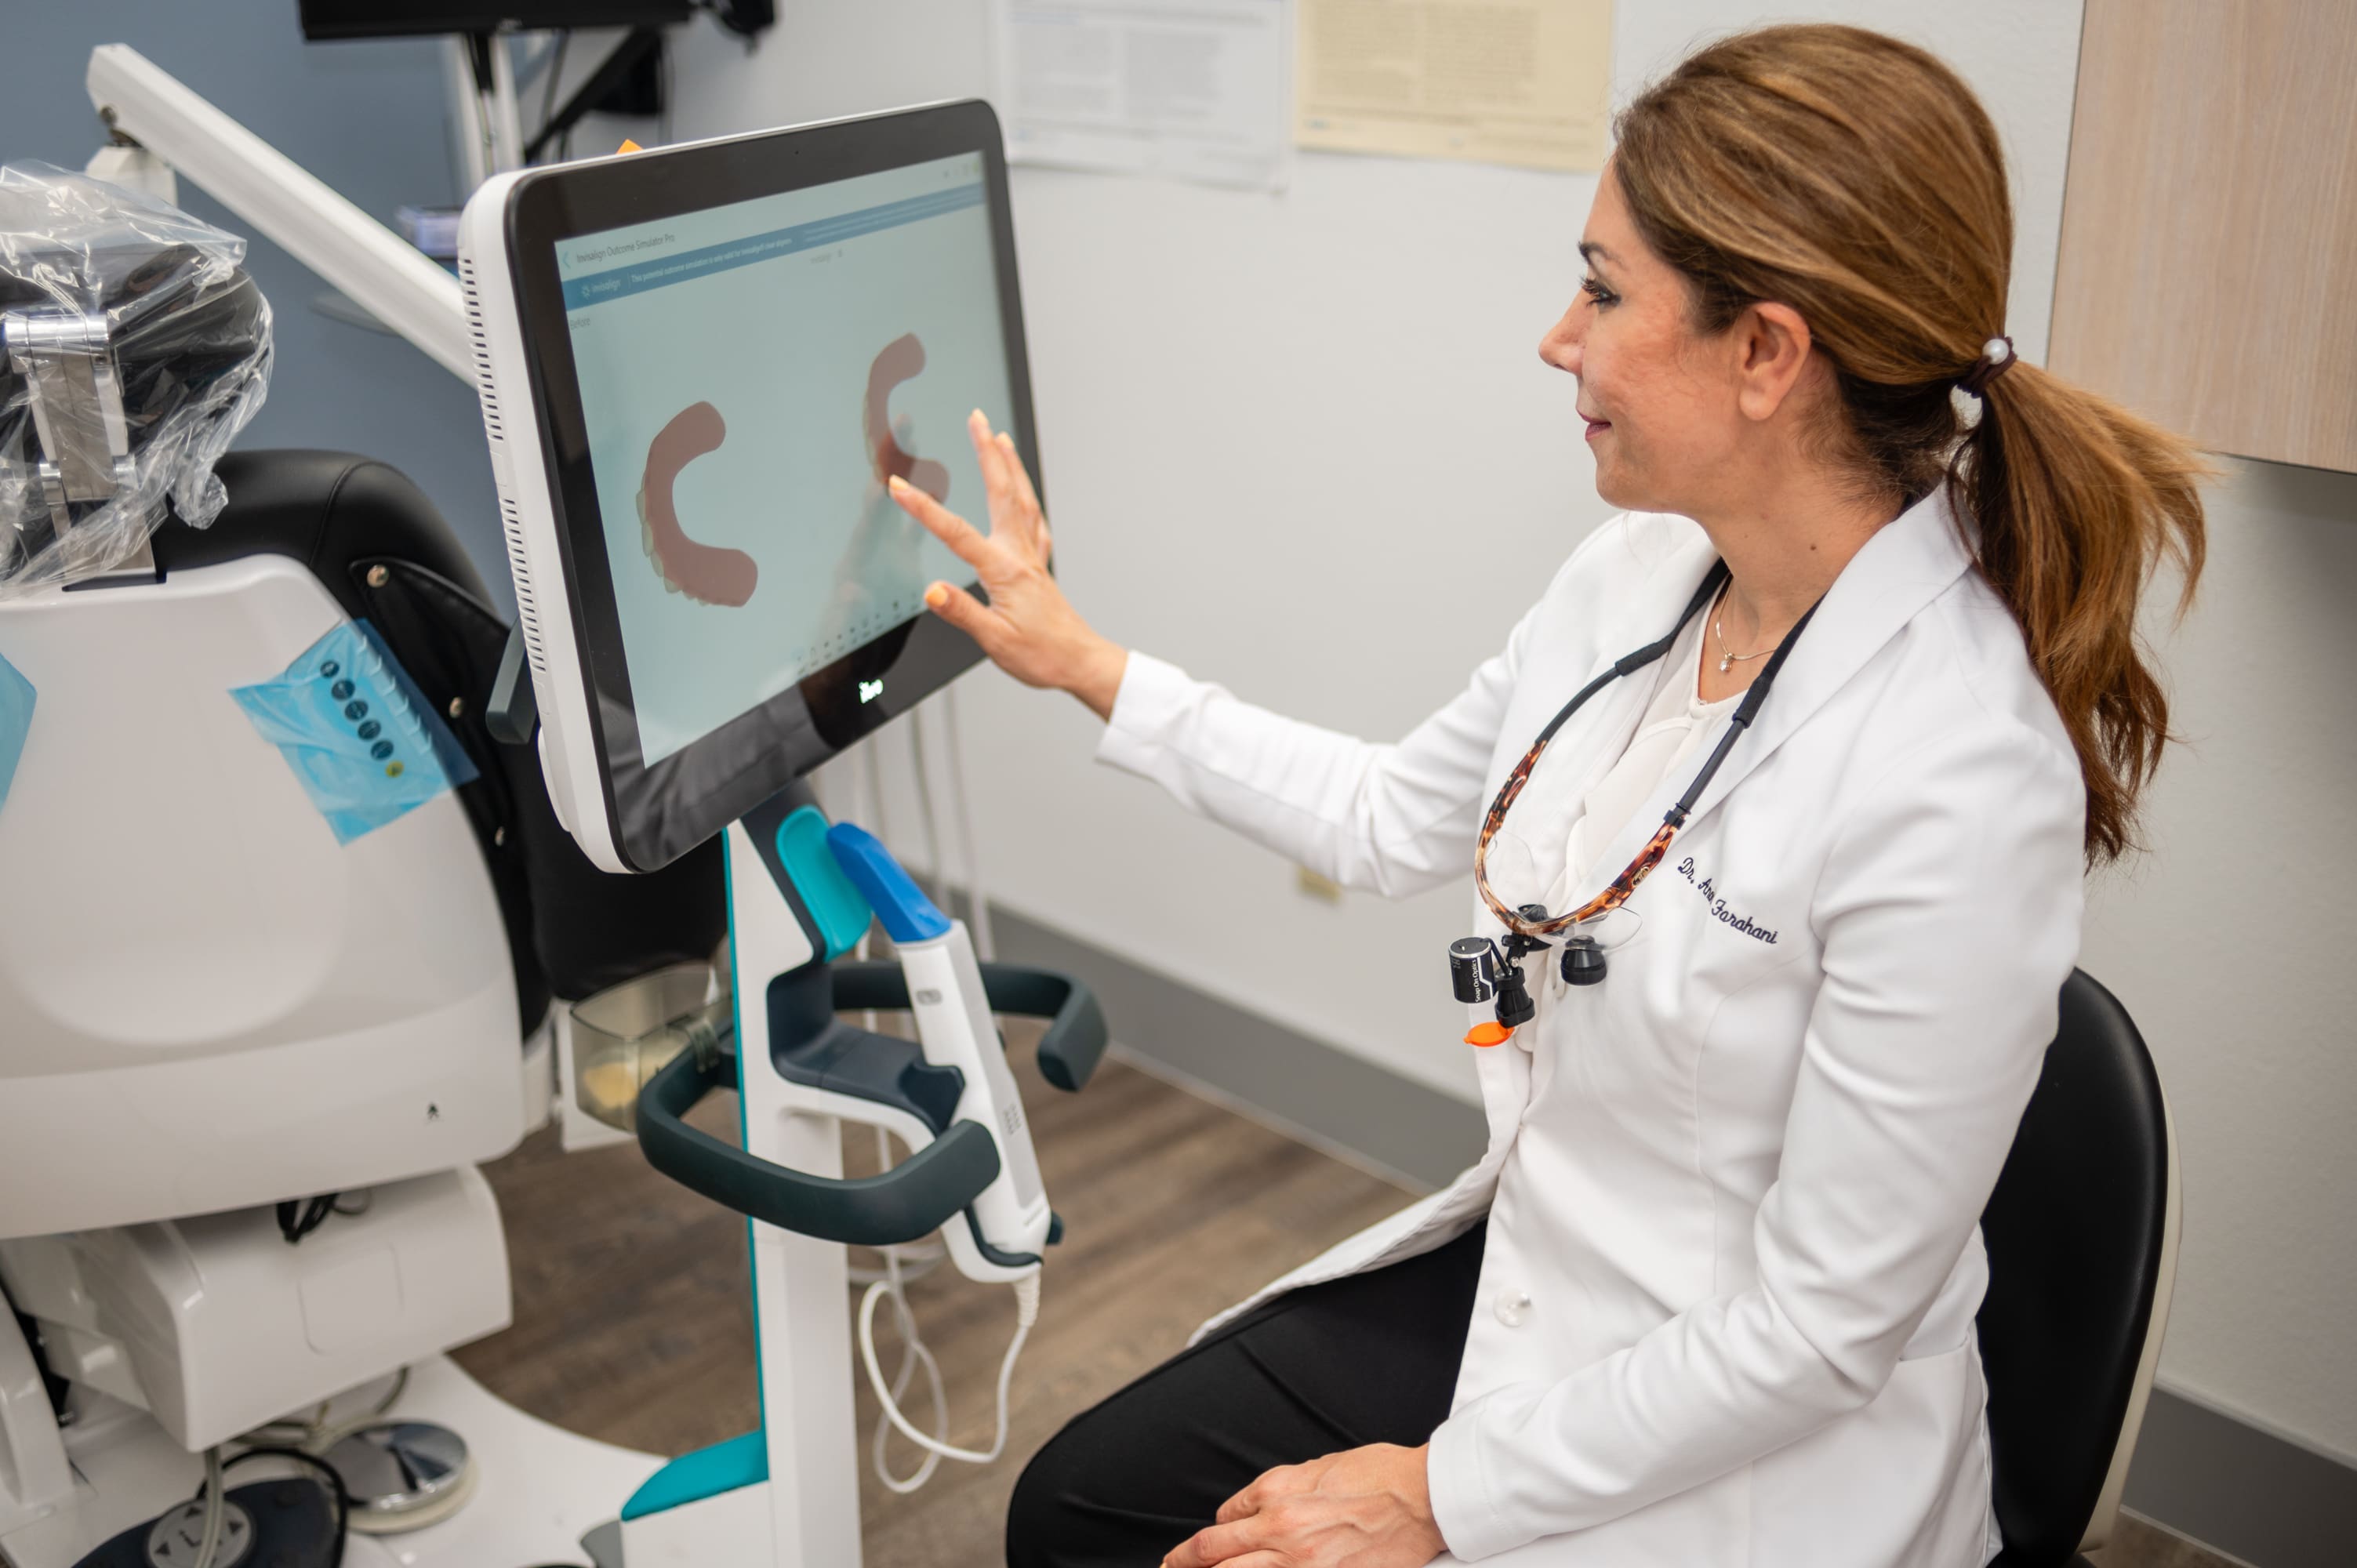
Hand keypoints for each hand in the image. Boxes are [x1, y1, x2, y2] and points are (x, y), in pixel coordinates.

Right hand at [887, 410, 1128, 719]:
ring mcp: (1033, 558)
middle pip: (1002, 493)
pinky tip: (1024, 494)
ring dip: (1010, 465)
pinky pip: (1034, 521)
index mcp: (1003, 572)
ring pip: (1022, 499)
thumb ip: (962, 612)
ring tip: (1000, 437)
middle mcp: (1020, 557)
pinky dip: (1027, 498)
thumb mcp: (994, 641)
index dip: (924, 508)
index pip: (956, 533)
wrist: (1081, 663)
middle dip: (987, 452)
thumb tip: (932, 590)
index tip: (898, 486)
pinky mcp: (1041, 568)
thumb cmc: (1041, 655)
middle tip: (977, 418)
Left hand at [1162, 1444, 1446, 1567]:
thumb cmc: (1378, 1473)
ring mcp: (1304, 1565)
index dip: (1211, 1536)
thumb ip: (1276, 1490)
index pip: (1224, 1522)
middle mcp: (1283, 1532)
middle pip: (1216, 1557)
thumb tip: (1246, 1510)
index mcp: (1279, 1495)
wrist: (1424, 1497)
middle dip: (1187, 1565)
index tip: (1201, 1547)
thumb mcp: (1317, 1466)